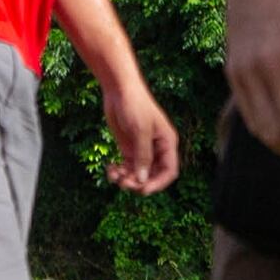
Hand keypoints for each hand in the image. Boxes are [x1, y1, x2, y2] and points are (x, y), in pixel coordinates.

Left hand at [100, 80, 183, 194]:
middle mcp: (156, 149)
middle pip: (152, 176)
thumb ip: (143, 155)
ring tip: (113, 175)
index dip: (158, 184)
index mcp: (167, 143)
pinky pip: (126, 167)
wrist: (119, 88)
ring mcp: (141, 149)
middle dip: (139, 182)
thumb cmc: (135, 104)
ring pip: (138, 174)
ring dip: (126, 178)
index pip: (169, 171)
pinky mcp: (128, 147)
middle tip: (123, 183)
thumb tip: (143, 179)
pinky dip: (119, 171)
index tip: (143, 190)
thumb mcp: (141, 130)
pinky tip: (110, 168)